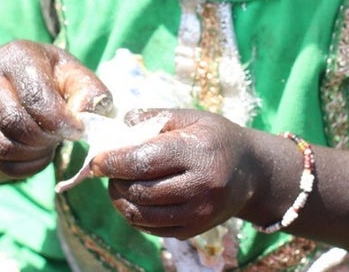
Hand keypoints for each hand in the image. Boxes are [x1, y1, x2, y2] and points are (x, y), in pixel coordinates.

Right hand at [0, 40, 110, 179]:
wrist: (13, 79)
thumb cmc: (51, 74)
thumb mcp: (72, 71)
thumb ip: (88, 89)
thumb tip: (87, 113)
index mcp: (17, 55)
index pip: (34, 95)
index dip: (59, 120)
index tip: (77, 130)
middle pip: (14, 122)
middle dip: (45, 138)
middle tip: (63, 137)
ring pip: (2, 145)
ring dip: (34, 154)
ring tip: (52, 144)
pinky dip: (24, 166)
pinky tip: (40, 154)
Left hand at [92, 109, 256, 238]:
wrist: (252, 172)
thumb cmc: (216, 137)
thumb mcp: (191, 117)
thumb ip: (156, 117)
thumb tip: (120, 123)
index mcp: (197, 152)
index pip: (145, 161)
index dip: (114, 161)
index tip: (96, 159)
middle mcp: (199, 186)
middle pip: (140, 190)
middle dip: (115, 180)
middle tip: (107, 168)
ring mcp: (197, 213)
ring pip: (141, 214)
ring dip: (120, 199)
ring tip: (119, 182)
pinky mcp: (193, 231)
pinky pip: (151, 228)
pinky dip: (135, 214)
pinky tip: (135, 197)